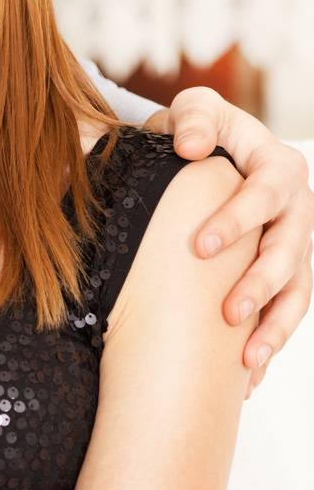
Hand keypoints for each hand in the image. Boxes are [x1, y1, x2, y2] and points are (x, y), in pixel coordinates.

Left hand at [147, 87, 313, 391]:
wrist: (204, 150)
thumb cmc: (196, 128)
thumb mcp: (194, 110)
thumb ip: (193, 119)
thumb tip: (191, 146)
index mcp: (277, 166)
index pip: (265, 194)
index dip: (238, 219)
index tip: (200, 246)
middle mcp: (295, 208)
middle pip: (290, 251)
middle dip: (262, 283)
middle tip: (228, 312)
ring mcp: (294, 243)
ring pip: (297, 291)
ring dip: (276, 326)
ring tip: (247, 360)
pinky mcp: (284, 272)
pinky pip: (285, 312)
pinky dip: (268, 343)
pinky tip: (247, 379)